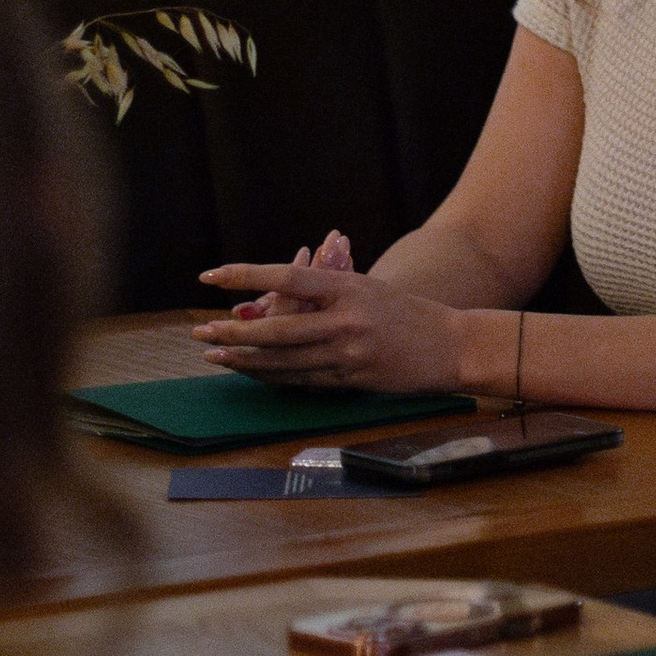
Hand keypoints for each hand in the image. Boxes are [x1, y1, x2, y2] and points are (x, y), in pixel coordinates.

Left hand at [195, 243, 480, 392]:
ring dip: (245, 360)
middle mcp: (347, 320)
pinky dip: (273, 377)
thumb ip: (325, 291)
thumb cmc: (406, 312)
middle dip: (234, 333)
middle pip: (278, 329)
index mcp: (349, 286)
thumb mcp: (367, 288)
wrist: (452, 345)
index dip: (246, 275)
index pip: (288, 276)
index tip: (212, 275)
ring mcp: (350, 354)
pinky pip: (303, 380)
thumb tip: (272, 298)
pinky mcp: (353, 380)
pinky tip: (251, 373)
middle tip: (202, 333)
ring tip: (215, 356)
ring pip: (285, 360)